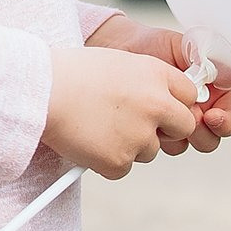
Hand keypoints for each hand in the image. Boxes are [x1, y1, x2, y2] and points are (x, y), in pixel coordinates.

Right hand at [41, 47, 200, 178]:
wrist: (41, 90)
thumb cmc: (72, 72)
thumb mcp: (119, 63)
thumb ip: (147, 82)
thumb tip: (162, 103)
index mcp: (157, 74)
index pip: (189, 95)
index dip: (174, 103)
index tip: (161, 107)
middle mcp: (157, 105)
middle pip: (184, 127)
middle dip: (166, 129)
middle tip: (136, 124)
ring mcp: (141, 135)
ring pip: (151, 150)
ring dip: (131, 144)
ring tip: (97, 125)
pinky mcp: (120, 160)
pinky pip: (123, 167)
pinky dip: (107, 160)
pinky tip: (88, 140)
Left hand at [85, 14, 230, 153]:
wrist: (120, 50)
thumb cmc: (154, 44)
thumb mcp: (186, 46)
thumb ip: (210, 59)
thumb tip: (230, 76)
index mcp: (212, 92)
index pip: (230, 116)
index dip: (226, 121)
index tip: (211, 116)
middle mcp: (196, 110)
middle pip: (212, 138)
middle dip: (202, 133)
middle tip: (187, 119)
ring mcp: (174, 122)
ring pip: (186, 144)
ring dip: (177, 134)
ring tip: (162, 114)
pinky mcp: (154, 129)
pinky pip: (161, 145)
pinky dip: (155, 135)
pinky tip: (146, 117)